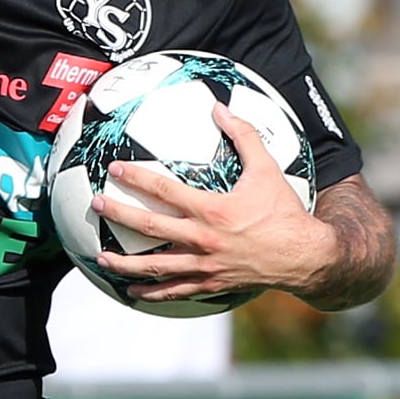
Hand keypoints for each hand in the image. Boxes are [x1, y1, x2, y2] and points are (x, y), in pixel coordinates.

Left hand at [88, 105, 328, 304]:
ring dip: (125, 263)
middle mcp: (204, 239)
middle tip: (95, 206)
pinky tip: (131, 291)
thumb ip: (243, 135)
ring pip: (156, 267)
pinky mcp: (211, 284)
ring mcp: (205, 266)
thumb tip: (220, 106)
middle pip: (150, 227)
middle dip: (119, 215)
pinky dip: (151, 293)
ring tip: (101, 257)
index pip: (164, 191)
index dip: (136, 178)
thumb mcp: (268, 168)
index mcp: (213, 209)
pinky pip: (174, 291)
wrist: (304, 256)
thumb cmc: (285, 210)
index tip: (114, 169)